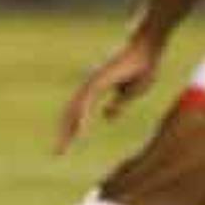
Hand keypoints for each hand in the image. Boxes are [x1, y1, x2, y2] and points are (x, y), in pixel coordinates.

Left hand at [56, 26, 164, 153]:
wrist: (146, 50)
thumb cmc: (140, 68)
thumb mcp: (131, 93)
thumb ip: (118, 105)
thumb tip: (105, 117)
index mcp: (94, 92)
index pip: (77, 115)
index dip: (71, 131)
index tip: (65, 147)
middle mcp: (88, 88)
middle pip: (70, 114)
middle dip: (64, 134)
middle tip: (57, 154)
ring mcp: (90, 83)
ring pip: (74, 110)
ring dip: (69, 129)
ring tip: (64, 146)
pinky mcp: (97, 81)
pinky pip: (86, 102)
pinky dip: (81, 116)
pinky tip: (79, 130)